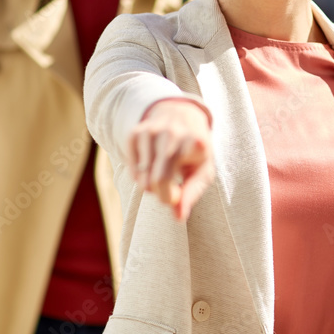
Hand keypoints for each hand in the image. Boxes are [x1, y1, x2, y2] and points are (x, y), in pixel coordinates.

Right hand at [127, 99, 213, 221]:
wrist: (182, 115)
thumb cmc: (195, 150)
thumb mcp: (202, 170)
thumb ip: (191, 194)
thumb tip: (178, 218)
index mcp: (193, 142)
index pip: (167, 180)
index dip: (168, 196)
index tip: (176, 196)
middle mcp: (170, 133)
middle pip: (153, 180)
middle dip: (159, 193)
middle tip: (169, 189)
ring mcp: (150, 131)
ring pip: (140, 177)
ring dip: (149, 185)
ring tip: (162, 175)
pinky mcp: (135, 132)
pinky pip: (131, 168)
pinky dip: (140, 175)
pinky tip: (152, 167)